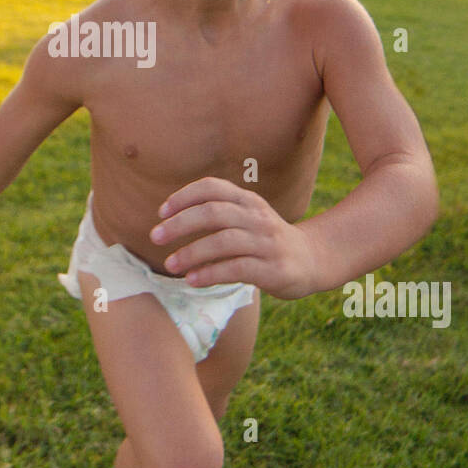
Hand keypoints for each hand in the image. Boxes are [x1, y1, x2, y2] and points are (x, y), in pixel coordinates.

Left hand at [149, 177, 318, 300]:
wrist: (312, 260)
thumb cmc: (266, 240)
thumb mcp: (247, 218)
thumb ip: (218, 214)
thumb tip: (171, 220)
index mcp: (248, 201)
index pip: (212, 187)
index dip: (184, 196)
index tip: (162, 212)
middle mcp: (257, 217)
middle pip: (214, 212)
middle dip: (180, 224)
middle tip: (155, 237)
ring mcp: (267, 243)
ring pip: (223, 241)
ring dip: (192, 252)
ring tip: (170, 264)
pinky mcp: (273, 269)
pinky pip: (237, 268)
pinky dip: (211, 273)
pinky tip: (192, 280)